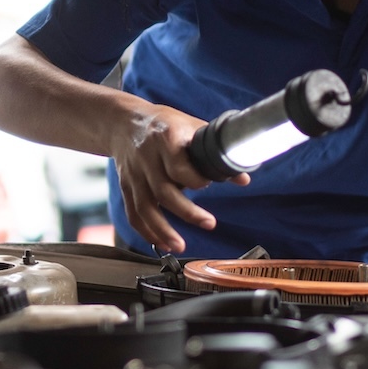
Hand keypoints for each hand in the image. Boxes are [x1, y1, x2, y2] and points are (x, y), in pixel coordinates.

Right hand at [107, 102, 249, 252]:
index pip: (179, 166)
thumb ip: (215, 152)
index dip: (196, 179)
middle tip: (209, 224)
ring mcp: (134, 174)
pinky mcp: (126, 186)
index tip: (209, 184)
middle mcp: (147, 158)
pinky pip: (133, 213)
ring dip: (163, 230)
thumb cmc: (164, 124)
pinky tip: (162, 243)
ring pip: (146, 207)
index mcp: (166, 138)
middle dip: (187, 212)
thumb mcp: (191, 127)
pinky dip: (147, 231)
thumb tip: (243, 178)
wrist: (124, 122)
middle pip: (164, 191)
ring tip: (181, 246)